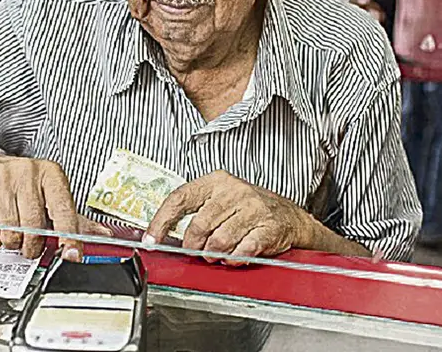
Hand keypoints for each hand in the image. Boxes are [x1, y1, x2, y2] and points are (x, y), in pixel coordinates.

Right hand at [0, 154, 81, 259]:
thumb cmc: (17, 184)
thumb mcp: (47, 194)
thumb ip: (73, 217)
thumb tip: (101, 234)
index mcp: (50, 173)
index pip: (63, 209)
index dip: (69, 236)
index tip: (71, 253)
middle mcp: (26, 172)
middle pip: (34, 226)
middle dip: (31, 245)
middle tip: (29, 246)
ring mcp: (0, 179)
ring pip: (10, 231)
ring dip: (10, 242)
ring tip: (10, 233)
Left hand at [144, 170, 317, 262]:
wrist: (289, 217)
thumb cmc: (249, 209)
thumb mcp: (221, 201)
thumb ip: (196, 213)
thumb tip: (165, 234)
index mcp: (216, 182)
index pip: (180, 198)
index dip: (161, 221)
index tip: (151, 239)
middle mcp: (234, 191)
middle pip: (198, 224)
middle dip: (194, 246)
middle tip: (198, 252)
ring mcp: (253, 208)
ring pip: (219, 241)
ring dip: (215, 255)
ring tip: (218, 254)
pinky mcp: (268, 227)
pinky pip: (242, 250)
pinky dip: (234, 260)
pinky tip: (234, 258)